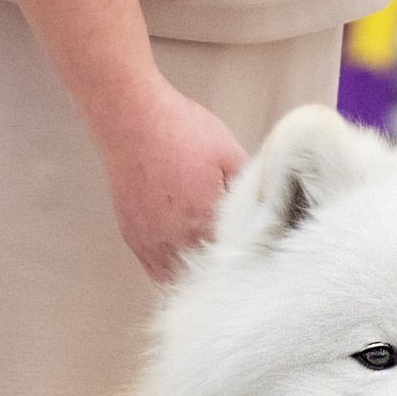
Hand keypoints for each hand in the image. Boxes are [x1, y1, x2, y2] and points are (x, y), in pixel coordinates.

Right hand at [104, 71, 247, 278]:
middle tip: (236, 261)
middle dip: (220, 268)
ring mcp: (148, 240)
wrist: (132, 118)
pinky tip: (183, 255)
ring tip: (210, 260)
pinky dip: (169, 267)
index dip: (245, 258)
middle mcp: (172, 239)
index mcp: (201, 222)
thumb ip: (249, 187)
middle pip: (203, 273)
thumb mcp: (229, 153)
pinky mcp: (131, 235)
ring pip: (176, 277)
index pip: (230, 261)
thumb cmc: (179, 130)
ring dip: (193, 271)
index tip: (255, 254)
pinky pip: (153, 269)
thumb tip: (265, 207)